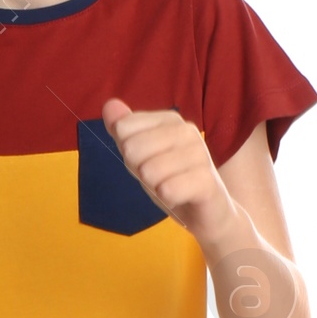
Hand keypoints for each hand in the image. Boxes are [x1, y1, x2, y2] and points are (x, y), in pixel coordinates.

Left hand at [101, 99, 228, 236]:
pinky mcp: (206, 180)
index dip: (128, 153)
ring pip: (149, 171)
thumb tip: (109, 105)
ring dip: (154, 187)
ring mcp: (200, 154)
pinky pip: (167, 190)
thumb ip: (124, 130)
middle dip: (140, 171)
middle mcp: (187, 131)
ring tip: (171, 187)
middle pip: (132, 149)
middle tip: (160, 178)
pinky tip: (179, 197)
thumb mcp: (141, 154)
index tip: (149, 161)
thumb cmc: (172, 180)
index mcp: (171, 120)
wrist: (207, 212)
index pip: (123, 129)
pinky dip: (167, 198)